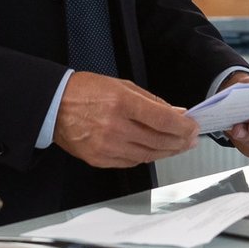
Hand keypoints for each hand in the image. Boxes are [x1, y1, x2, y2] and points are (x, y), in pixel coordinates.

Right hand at [54, 72, 199, 167]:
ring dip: (167, 151)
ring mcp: (107, 146)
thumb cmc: (86, 91)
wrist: (54, 107)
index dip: (183, 126)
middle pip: (159, 141)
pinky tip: (155, 151)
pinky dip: (147, 157)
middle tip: (191, 139)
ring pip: (148, 155)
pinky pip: (132, 162)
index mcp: (121, 103)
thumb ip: (151, 101)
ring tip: (178, 146)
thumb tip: (176, 113)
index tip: (194, 127)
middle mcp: (115, 127)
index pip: (163, 120)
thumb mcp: (122, 86)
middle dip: (180, 141)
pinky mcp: (100, 159)